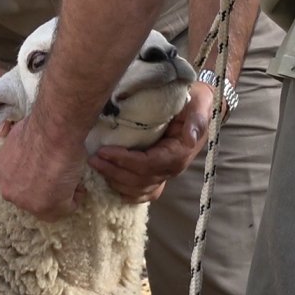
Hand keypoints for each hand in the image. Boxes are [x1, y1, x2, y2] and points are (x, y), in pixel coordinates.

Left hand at [0, 113, 87, 221]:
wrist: (54, 131)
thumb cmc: (41, 127)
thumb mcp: (20, 138)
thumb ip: (22, 154)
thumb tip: (34, 153)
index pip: (17, 181)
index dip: (35, 174)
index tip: (47, 167)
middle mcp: (8, 190)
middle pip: (30, 196)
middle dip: (46, 188)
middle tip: (61, 174)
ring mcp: (27, 202)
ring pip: (48, 204)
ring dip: (61, 193)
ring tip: (72, 177)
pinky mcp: (48, 208)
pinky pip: (66, 208)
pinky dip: (75, 197)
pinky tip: (78, 182)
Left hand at [89, 82, 213, 202]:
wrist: (201, 106)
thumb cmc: (196, 101)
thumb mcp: (200, 103)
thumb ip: (197, 119)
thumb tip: (189, 137)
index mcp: (179, 153)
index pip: (148, 165)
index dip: (125, 161)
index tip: (104, 151)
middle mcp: (172, 169)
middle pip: (139, 180)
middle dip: (114, 171)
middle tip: (93, 159)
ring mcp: (165, 174)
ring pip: (138, 190)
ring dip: (115, 181)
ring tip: (96, 166)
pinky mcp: (158, 174)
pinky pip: (142, 193)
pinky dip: (126, 192)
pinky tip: (110, 182)